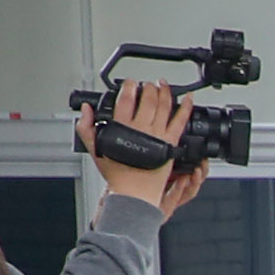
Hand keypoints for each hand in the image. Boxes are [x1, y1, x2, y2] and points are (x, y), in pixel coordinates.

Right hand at [77, 79, 210, 220]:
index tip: (130, 83)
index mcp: (122, 127)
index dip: (129, 87)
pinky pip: (181, 120)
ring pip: (164, 106)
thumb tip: (86, 109)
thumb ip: (87, 128)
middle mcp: (141, 128)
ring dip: (165, 92)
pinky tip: (188, 98)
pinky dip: (186, 107)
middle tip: (147, 84)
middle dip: (148, 87)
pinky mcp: (171, 142)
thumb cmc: (118, 174)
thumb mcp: (95, 150)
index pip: (126, 99)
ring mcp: (157, 134)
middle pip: (147, 99)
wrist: (134, 192)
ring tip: (163, 85)